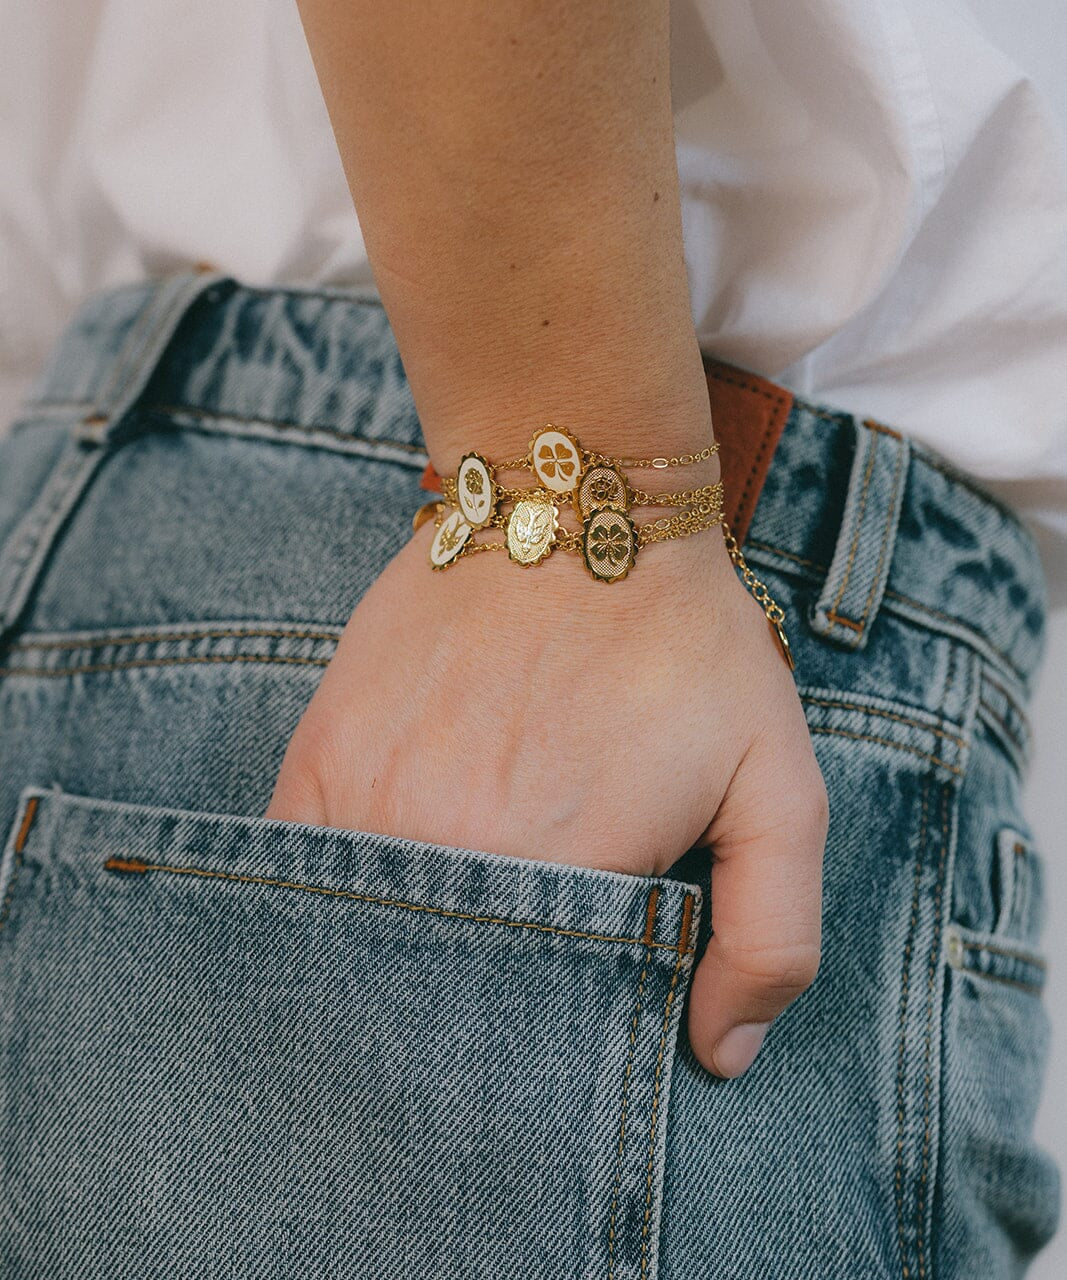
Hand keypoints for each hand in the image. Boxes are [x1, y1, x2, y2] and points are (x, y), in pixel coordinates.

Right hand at [266, 520, 827, 1076]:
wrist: (576, 510)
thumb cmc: (687, 647)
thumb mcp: (781, 784)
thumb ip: (772, 937)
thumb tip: (718, 1057)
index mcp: (557, 874)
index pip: (537, 1025)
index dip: (559, 1025)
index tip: (574, 991)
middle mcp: (441, 851)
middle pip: (447, 987)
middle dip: (482, 998)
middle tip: (521, 938)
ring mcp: (366, 803)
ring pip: (369, 938)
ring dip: (406, 946)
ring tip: (458, 902)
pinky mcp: (319, 756)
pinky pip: (301, 874)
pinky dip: (339, 896)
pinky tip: (386, 875)